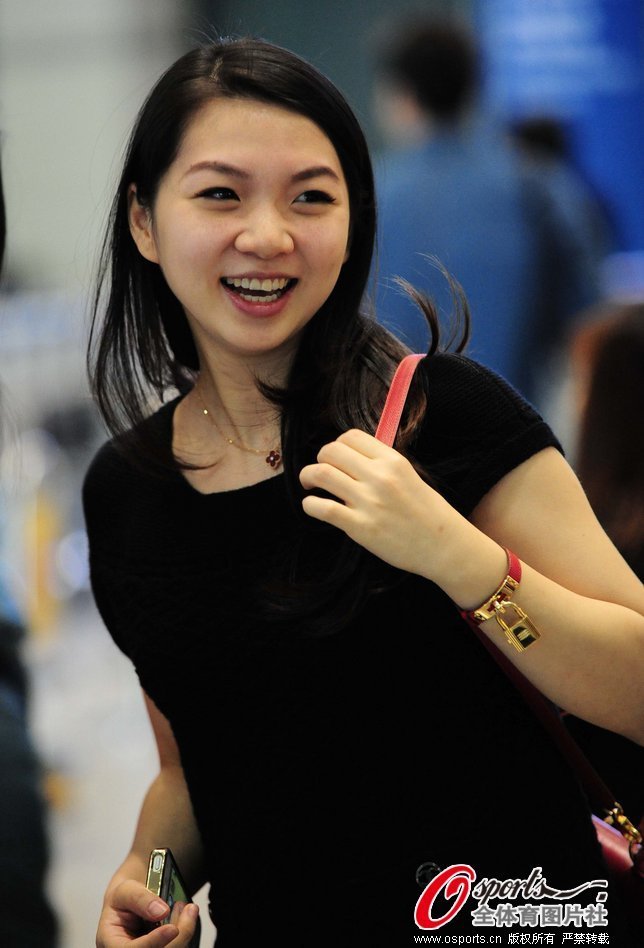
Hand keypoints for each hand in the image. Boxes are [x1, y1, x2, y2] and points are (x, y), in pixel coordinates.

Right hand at [96, 879, 199, 946]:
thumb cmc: (123, 897)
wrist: (130, 900)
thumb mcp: (125, 890)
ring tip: (188, 908)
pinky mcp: (162, 947)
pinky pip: (176, 945)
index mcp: (112, 942)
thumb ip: (140, 898)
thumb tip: (161, 911)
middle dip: (178, 935)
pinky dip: (184, 931)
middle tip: (190, 910)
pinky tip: (186, 915)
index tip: (171, 928)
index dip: (153, 942)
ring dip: (184, 931)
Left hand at [299, 428, 466, 581]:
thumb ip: (381, 464)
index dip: (337, 445)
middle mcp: (379, 477)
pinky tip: (313, 506)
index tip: (336, 458)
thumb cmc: (427, 512)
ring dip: (308, 477)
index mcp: (392, 461)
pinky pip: (322, 508)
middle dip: (319, 458)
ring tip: (310, 485)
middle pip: (331, 451)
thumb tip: (351, 457)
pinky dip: (310, 504)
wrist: (443, 545)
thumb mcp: (410, 476)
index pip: (351, 437)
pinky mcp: (360, 527)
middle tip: (319, 471)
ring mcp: (368, 502)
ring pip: (321, 474)